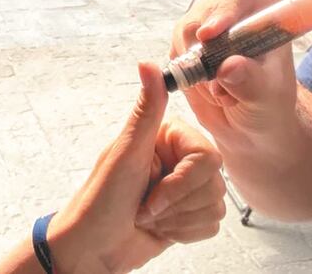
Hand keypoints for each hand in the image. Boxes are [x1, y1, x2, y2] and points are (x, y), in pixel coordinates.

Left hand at [47, 63, 223, 273]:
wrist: (95, 246)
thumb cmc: (102, 199)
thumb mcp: (126, 152)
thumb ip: (146, 110)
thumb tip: (147, 63)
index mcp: (168, 134)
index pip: (208, 157)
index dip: (183, 183)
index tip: (154, 193)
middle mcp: (179, 155)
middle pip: (215, 183)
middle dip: (177, 204)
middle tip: (146, 205)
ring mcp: (185, 184)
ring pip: (216, 206)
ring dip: (179, 220)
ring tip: (149, 215)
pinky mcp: (190, 211)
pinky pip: (212, 225)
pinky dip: (184, 233)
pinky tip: (160, 227)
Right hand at [170, 0, 296, 145]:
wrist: (251, 120)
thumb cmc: (270, 103)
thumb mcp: (267, 98)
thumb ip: (251, 82)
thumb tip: (229, 65)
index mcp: (266, 9)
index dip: (225, 10)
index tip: (208, 35)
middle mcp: (234, 6)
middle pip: (205, 11)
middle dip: (204, 49)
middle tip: (216, 84)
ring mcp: (206, 19)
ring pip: (184, 31)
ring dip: (196, 65)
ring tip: (221, 92)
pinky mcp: (186, 36)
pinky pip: (175, 49)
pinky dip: (184, 71)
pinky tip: (206, 87)